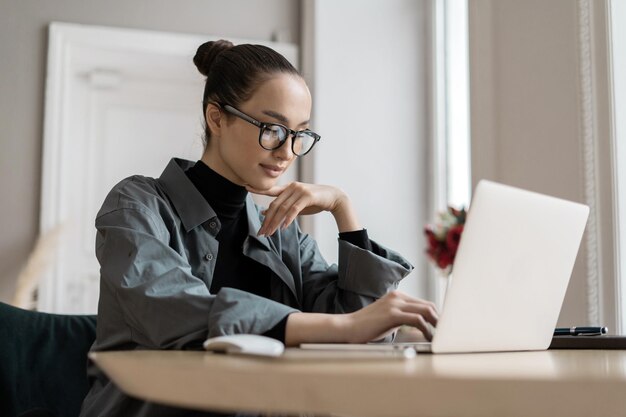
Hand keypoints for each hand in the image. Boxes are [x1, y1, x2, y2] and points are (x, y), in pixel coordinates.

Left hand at [247, 182, 354, 235]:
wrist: (333, 197)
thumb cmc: (314, 201)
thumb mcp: (296, 205)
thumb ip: (281, 208)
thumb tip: (263, 213)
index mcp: (288, 188)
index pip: (270, 190)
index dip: (258, 189)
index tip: (246, 188)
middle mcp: (292, 187)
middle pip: (275, 205)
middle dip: (267, 220)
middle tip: (262, 232)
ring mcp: (299, 190)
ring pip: (283, 208)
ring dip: (275, 222)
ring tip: (270, 233)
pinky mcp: (307, 196)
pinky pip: (294, 209)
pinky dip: (288, 219)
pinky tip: (283, 227)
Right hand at [284, 291, 437, 345]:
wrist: (347, 328)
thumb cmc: (366, 327)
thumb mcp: (388, 320)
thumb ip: (403, 318)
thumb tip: (420, 326)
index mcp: (397, 296)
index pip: (424, 303)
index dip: (436, 315)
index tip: (443, 327)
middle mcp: (397, 296)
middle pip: (428, 305)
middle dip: (440, 319)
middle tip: (446, 333)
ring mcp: (395, 303)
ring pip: (426, 310)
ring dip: (436, 324)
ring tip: (441, 336)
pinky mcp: (392, 313)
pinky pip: (417, 319)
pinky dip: (426, 329)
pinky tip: (428, 337)